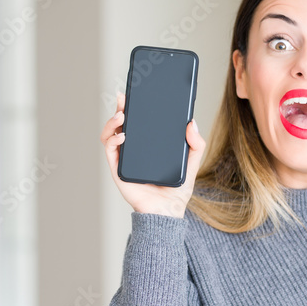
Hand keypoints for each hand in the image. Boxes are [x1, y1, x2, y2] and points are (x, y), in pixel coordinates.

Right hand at [100, 92, 205, 217]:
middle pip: (122, 123)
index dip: (135, 106)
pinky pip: (110, 151)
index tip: (137, 92)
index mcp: (148, 146)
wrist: (166, 214)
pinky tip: (123, 135)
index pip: (139, 121)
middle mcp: (134, 150)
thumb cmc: (176, 192)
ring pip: (111, 134)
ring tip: (122, 115)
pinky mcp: (118, 170)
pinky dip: (113, 140)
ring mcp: (124, 159)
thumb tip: (192, 123)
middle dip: (121, 107)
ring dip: (112, 122)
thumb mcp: (191, 164)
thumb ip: (196, 144)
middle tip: (125, 97)